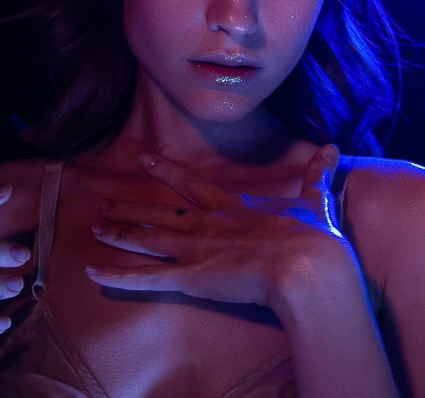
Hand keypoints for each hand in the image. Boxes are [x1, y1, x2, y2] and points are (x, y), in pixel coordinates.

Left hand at [86, 144, 349, 320]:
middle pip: (160, 212)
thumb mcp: (314, 199)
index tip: (145, 160)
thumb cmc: (312, 235)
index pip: (192, 185)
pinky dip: (117, 276)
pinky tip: (92, 271)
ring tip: (94, 226)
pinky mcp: (189, 277)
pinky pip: (145, 279)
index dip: (168, 172)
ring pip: (147, 239)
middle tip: (105, 199)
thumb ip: (316, 174)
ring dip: (120, 233)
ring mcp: (194, 249)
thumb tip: (333, 146)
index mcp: (232, 207)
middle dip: (132, 206)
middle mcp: (206, 223)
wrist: (308, 264)